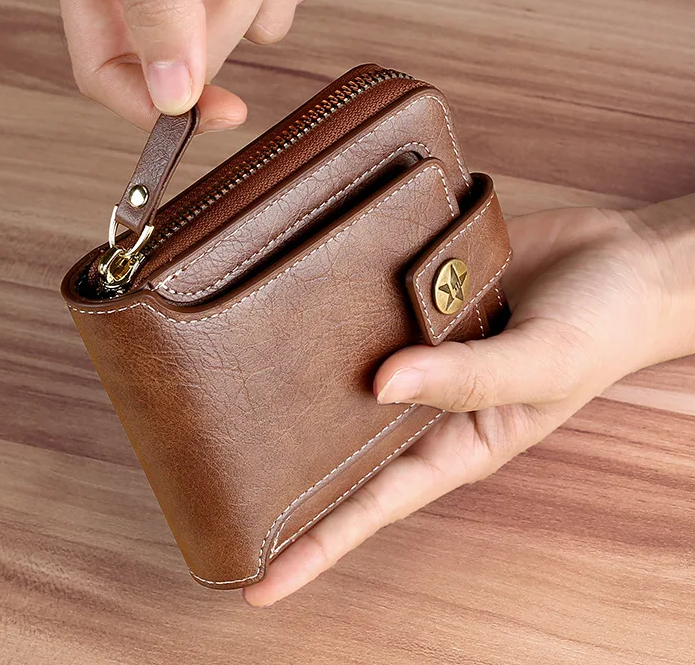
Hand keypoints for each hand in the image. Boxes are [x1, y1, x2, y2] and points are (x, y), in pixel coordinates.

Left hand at [243, 194, 694, 605]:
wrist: (625, 260)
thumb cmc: (600, 330)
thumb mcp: (539, 367)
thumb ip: (466, 379)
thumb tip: (380, 383)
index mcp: (457, 441)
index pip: (375, 504)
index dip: (318, 545)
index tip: (255, 580)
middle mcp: (427, 401)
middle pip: (345, 445)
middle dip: (288, 470)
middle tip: (216, 482)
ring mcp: (418, 349)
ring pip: (347, 375)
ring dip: (300, 384)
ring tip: (234, 392)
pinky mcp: (417, 299)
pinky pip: (367, 308)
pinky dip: (334, 309)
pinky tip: (294, 302)